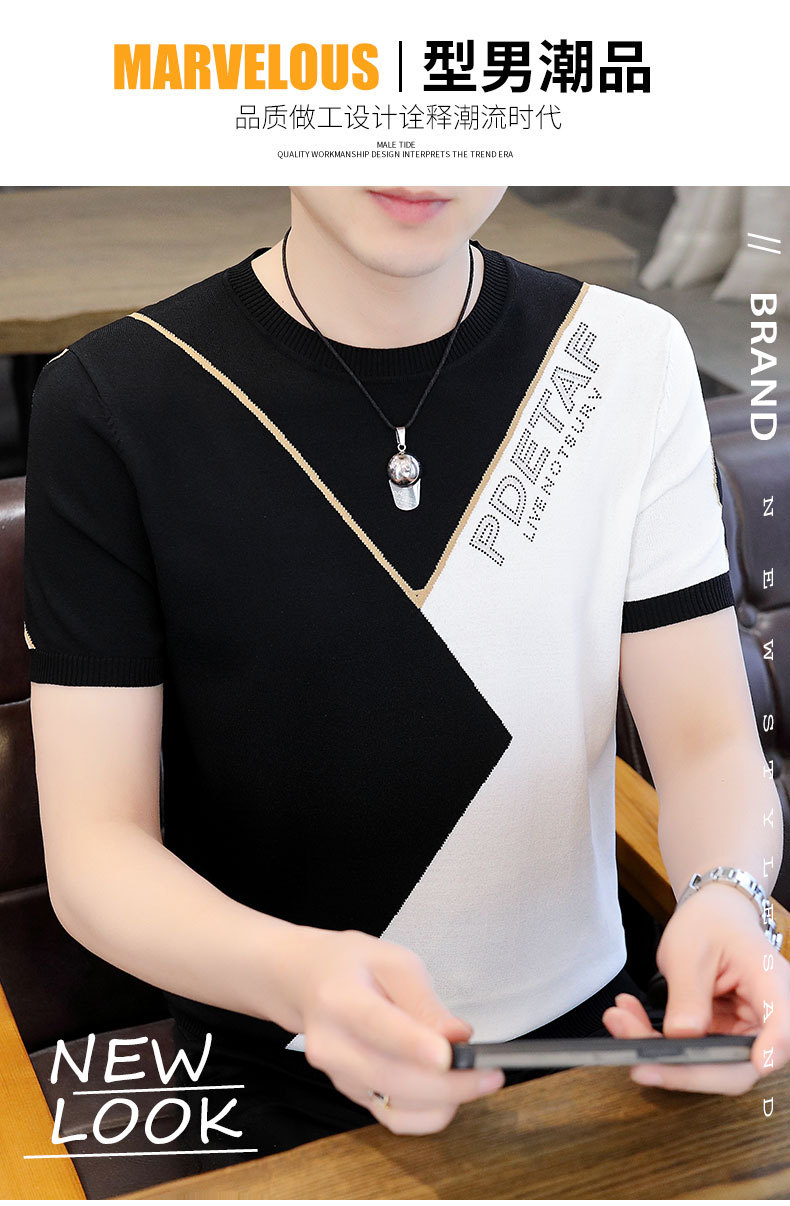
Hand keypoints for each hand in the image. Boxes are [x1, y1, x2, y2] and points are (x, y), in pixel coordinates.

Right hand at [276, 926, 504, 1133]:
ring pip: (398, 1106)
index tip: (450, 1056)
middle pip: (392, 1077)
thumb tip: (459, 1037)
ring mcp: (339, 1077)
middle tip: (493, 1074)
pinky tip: (449, 1094)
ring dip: (445, 1100)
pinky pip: (395, 1120)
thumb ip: (425, 1000)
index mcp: (340, 999)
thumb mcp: (392, 960)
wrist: (306, 982)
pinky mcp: (351, 1095)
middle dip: (450, 1084)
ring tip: (474, 1077)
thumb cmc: (352, 965)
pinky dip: (429, 1114)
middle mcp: (332, 1045)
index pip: (376, 1025)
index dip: (413, 1045)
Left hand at [602, 885, 789, 1093]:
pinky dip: (658, 1042)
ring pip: (708, 1066)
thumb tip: (681, 1037)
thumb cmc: (709, 924)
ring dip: (660, 1053)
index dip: (773, 1047)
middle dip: (683, 1067)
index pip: (781, 1025)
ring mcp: (743, 1033)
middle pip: (737, 1065)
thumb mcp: (689, 951)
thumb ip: (688, 995)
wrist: (712, 916)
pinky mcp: (722, 1038)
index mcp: (770, 985)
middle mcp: (765, 1018)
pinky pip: (692, 1053)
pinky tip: (629, 1019)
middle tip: (636, 1058)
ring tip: (619, 1021)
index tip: (759, 1062)